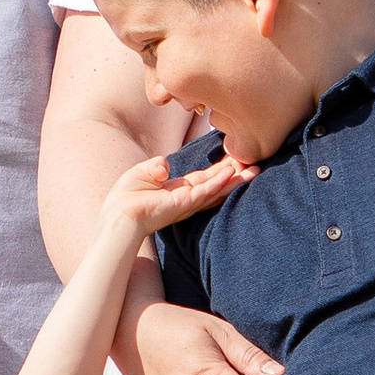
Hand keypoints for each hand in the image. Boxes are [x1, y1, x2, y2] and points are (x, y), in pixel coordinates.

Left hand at [102, 144, 248, 243]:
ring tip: (253, 169)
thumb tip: (165, 166)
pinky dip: (219, 181)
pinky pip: (206, 190)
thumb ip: (157, 166)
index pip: (204, 179)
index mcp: (178, 191)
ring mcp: (187, 202)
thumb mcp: (142, 173)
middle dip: (235, 175)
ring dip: (235, 179)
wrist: (119, 214)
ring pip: (216, 188)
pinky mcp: (184, 203)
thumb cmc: (126, 197)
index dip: (220, 169)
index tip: (235, 159)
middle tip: (254, 164)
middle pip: (216, 184)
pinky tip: (232, 172)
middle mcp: (187, 198)